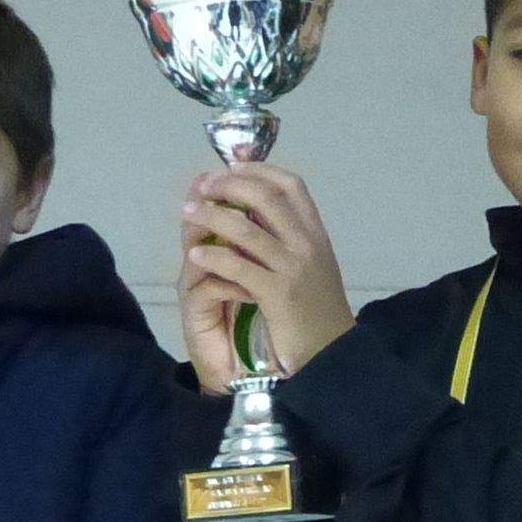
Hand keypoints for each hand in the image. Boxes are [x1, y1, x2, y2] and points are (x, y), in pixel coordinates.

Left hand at [180, 164, 357, 374]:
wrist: (333, 352)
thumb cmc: (316, 309)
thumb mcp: (311, 265)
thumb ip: (290, 238)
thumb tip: (252, 210)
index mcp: (316, 233)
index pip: (291, 185)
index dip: (258, 170)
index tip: (230, 168)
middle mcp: (308, 244)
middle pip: (266, 197)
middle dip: (229, 186)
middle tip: (202, 187)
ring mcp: (293, 267)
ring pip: (246, 229)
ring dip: (212, 215)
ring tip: (188, 212)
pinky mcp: (277, 294)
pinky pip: (239, 266)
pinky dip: (214, 256)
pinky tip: (197, 254)